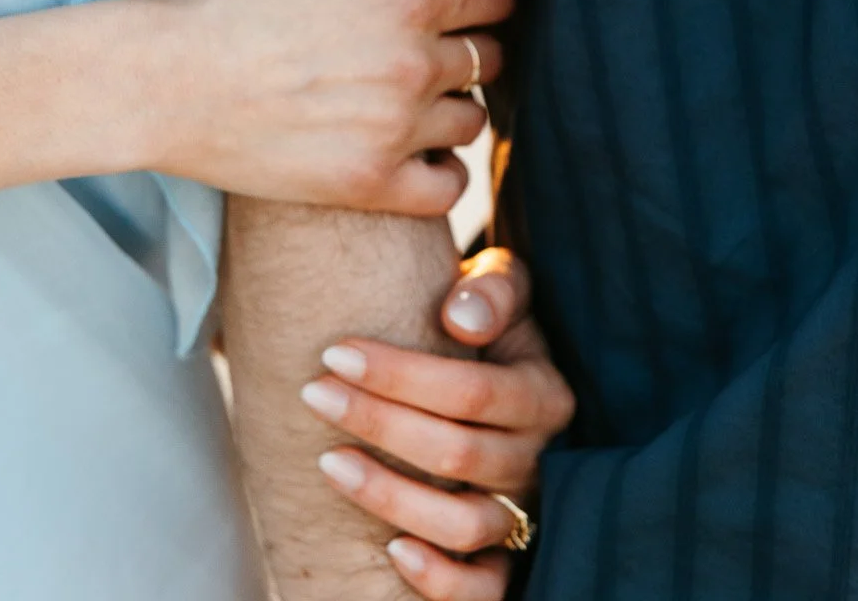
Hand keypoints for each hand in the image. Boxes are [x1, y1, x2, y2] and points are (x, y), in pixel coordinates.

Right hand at [133, 0, 511, 214]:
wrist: (161, 79)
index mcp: (406, 0)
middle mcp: (412, 68)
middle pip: (490, 57)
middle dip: (471, 42)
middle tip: (430, 41)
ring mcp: (393, 132)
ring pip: (473, 120)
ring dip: (455, 103)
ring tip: (413, 93)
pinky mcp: (366, 185)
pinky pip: (447, 189)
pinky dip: (443, 169)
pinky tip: (414, 149)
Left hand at [302, 250, 573, 598]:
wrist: (498, 369)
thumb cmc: (488, 324)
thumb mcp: (502, 287)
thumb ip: (493, 290)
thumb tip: (461, 318)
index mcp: (543, 393)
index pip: (471, 390)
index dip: (400, 374)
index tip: (336, 353)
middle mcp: (539, 458)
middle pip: (458, 452)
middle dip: (378, 422)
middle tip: (314, 393)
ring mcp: (524, 512)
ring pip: (464, 523)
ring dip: (390, 496)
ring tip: (329, 462)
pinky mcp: (507, 559)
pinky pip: (484, 589)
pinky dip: (440, 578)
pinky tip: (391, 552)